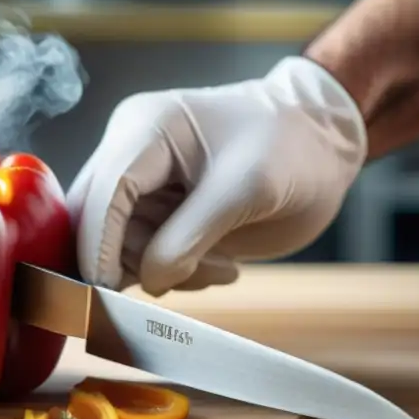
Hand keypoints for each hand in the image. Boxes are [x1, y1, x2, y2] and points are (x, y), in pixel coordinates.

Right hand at [66, 57, 367, 295]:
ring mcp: (140, 182)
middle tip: (194, 272)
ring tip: (219, 264)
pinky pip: (139, 255)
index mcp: (147, 127)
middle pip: (96, 220)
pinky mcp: (153, 210)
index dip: (98, 244)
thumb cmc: (294, 149)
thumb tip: (148, 280)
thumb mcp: (249, 190)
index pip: (103, 191)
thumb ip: (189, 237)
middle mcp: (131, 150)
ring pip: (115, 246)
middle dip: (133, 259)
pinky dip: (172, 271)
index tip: (103, 291)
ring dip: (163, 270)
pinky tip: (217, 263)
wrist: (322, 143)